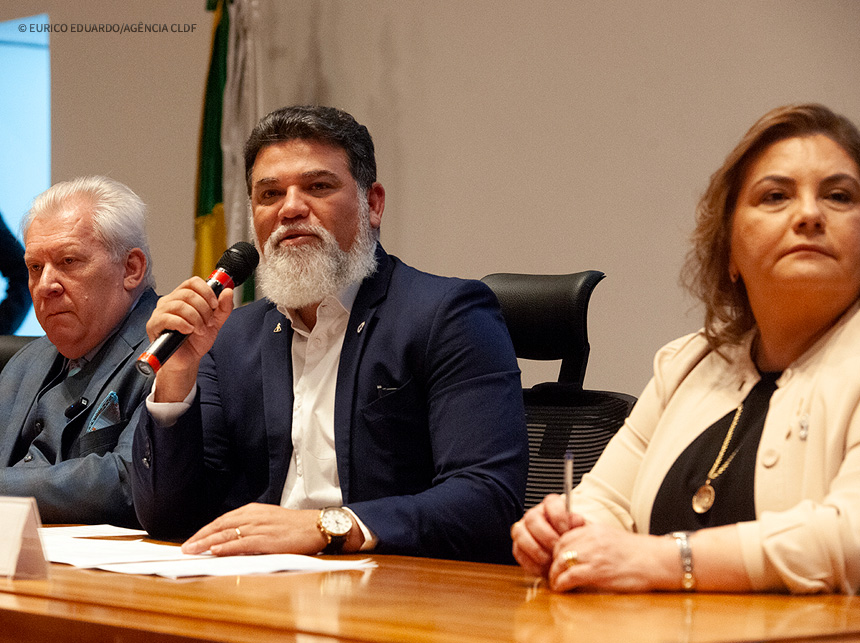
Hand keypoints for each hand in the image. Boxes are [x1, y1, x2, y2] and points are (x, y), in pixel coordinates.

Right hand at [146, 277, 233, 401]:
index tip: (215, 305)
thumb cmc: (196, 341)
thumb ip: (223, 308)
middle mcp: (169, 301)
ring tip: (200, 330)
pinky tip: (188, 331)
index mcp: (182, 297)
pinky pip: (168, 318)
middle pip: (188, 294)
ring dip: (196, 319)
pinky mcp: (154, 325)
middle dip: (204, 309)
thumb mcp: (215, 323)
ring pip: (180, 305)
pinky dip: (183, 324)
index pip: (193, 282)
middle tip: (208, 323)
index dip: (207, 291)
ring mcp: (160, 312)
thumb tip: (228, 291)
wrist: (188, 360)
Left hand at [181, 503, 327, 555]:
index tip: (193, 540)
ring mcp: (260, 527)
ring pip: (227, 535)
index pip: (223, 520)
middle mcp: (254, 516)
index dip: (205, 530)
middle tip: (185, 547)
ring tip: (193, 550)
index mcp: (254, 510)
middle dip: (200, 537)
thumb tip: (232, 540)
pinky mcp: (267, 539)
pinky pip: (242, 543)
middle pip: (220, 526)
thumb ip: (251, 528)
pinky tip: (215, 551)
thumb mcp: (270, 521)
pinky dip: (227, 547)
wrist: (317, 526)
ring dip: (207, 543)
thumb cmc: (296, 526)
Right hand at [511, 493, 584, 576]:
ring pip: (520, 534)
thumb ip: (577, 525)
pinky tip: (543, 568)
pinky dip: (531, 562)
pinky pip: (518, 552)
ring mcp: (522, 530)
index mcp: (550, 507)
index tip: (565, 530)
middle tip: (556, 547)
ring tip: (549, 560)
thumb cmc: (568, 539)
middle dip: (545, 535)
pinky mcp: (517, 546)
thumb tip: (576, 520)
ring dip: (536, 549)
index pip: (551, 502)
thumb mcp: (576, 531)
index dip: (558, 516)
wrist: (561, 554)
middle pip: (532, 518)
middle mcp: (534, 515)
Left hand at [548, 523, 676, 592]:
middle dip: (554, 561)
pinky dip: (561, 583)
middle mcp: (592, 539)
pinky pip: (570, 576)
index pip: (565, 536)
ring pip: (562, 561)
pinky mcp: (598, 571)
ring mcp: (594, 554)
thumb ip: (595, 540)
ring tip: (556, 581)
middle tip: (554, 572)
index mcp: (595, 530)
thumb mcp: (613, 537)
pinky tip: (561, 587)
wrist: (658, 561)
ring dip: (555, 573)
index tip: (557, 559)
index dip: (557, 549)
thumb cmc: (640, 553)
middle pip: (560, 547)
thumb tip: (580, 550)